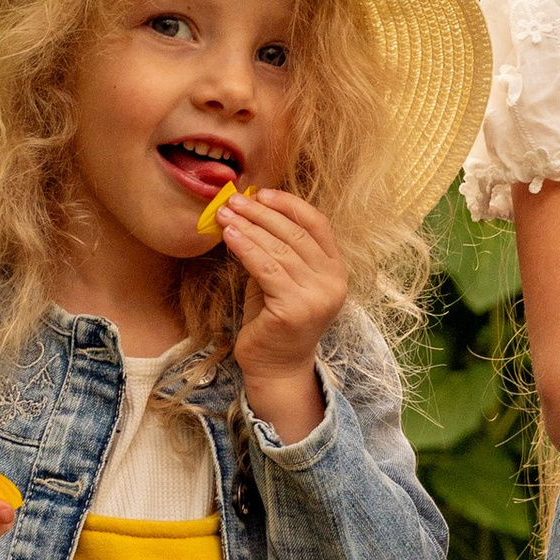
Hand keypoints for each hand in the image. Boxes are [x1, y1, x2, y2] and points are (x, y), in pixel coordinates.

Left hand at [223, 187, 348, 438]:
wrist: (276, 367)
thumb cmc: (275, 320)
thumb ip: (276, 249)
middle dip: (261, 213)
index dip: (289, 204)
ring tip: (224, 214)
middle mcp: (333, 282)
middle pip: (296, 234)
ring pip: (279, 249)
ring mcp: (317, 296)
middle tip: (232, 200)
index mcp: (336, 270)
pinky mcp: (294, 308)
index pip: (318, 225)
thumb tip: (248, 211)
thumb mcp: (280, 278)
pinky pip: (266, 268)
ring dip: (248, 227)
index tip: (261, 193)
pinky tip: (229, 236)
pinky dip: (245, 248)